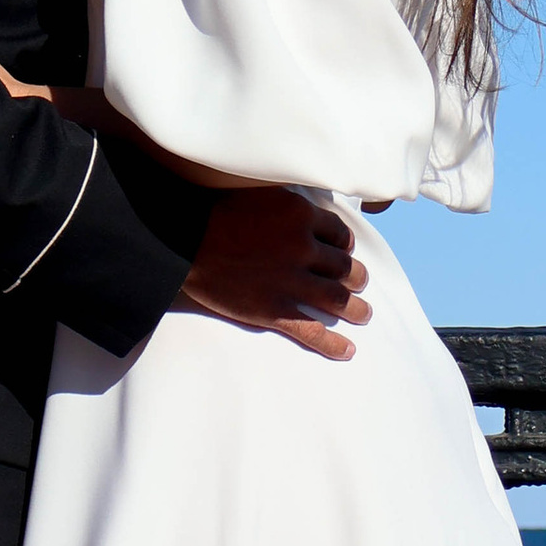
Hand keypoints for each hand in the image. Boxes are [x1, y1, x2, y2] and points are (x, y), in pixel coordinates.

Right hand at [178, 189, 370, 360]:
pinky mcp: (273, 310)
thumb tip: (305, 212)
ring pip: (336, 298)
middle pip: (344, 267)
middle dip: (356, 277)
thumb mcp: (260, 193)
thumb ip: (287, 205)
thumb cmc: (214, 210)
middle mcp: (302, 249)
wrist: (182, 240)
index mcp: (301, 217)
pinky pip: (311, 331)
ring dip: (355, 308)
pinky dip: (332, 344)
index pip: (339, 234)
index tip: (343, 252)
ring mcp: (289, 282)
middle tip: (360, 282)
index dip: (344, 245)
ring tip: (364, 314)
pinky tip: (347, 351)